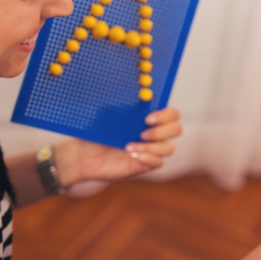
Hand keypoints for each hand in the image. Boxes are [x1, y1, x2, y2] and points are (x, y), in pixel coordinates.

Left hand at [53, 106, 181, 185]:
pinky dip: (148, 158)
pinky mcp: (145, 165)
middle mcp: (154, 133)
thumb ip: (125, 109)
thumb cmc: (96, 134)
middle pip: (177, 129)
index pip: (172, 114)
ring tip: (131, 147)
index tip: (147, 118)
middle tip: (143, 133)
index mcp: (150, 118)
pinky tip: (132, 155)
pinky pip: (159, 162)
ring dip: (153, 147)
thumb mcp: (110, 118)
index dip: (166, 115)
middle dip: (162, 131)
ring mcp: (152, 150)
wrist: (83, 156)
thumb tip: (138, 95)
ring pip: (170, 148)